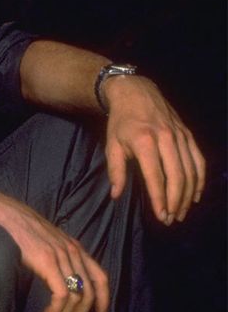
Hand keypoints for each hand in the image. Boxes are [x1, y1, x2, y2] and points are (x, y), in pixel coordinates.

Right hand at [0, 191, 108, 311]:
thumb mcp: (49, 243)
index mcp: (76, 248)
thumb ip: (59, 259)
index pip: (100, 277)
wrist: (7, 216)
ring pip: (77, 297)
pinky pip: (61, 295)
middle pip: (90, 292)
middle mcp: (73, 252)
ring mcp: (61, 257)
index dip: (104, 300)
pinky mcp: (48, 262)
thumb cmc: (23, 231)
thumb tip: (61, 282)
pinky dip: (56, 311)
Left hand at [104, 76, 205, 224]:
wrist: (135, 92)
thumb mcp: (111, 144)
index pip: (155, 176)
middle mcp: (165, 138)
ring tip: (182, 212)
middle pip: (177, 176)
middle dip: (176, 201)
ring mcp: (179, 135)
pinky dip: (199, 179)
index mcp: (144, 141)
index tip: (161, 216)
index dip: (159, 198)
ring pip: (190, 170)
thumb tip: (116, 195)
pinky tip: (195, 194)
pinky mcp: (187, 134)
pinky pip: (198, 159)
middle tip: (171, 219)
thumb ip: (115, 171)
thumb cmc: (121, 122)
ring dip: (188, 194)